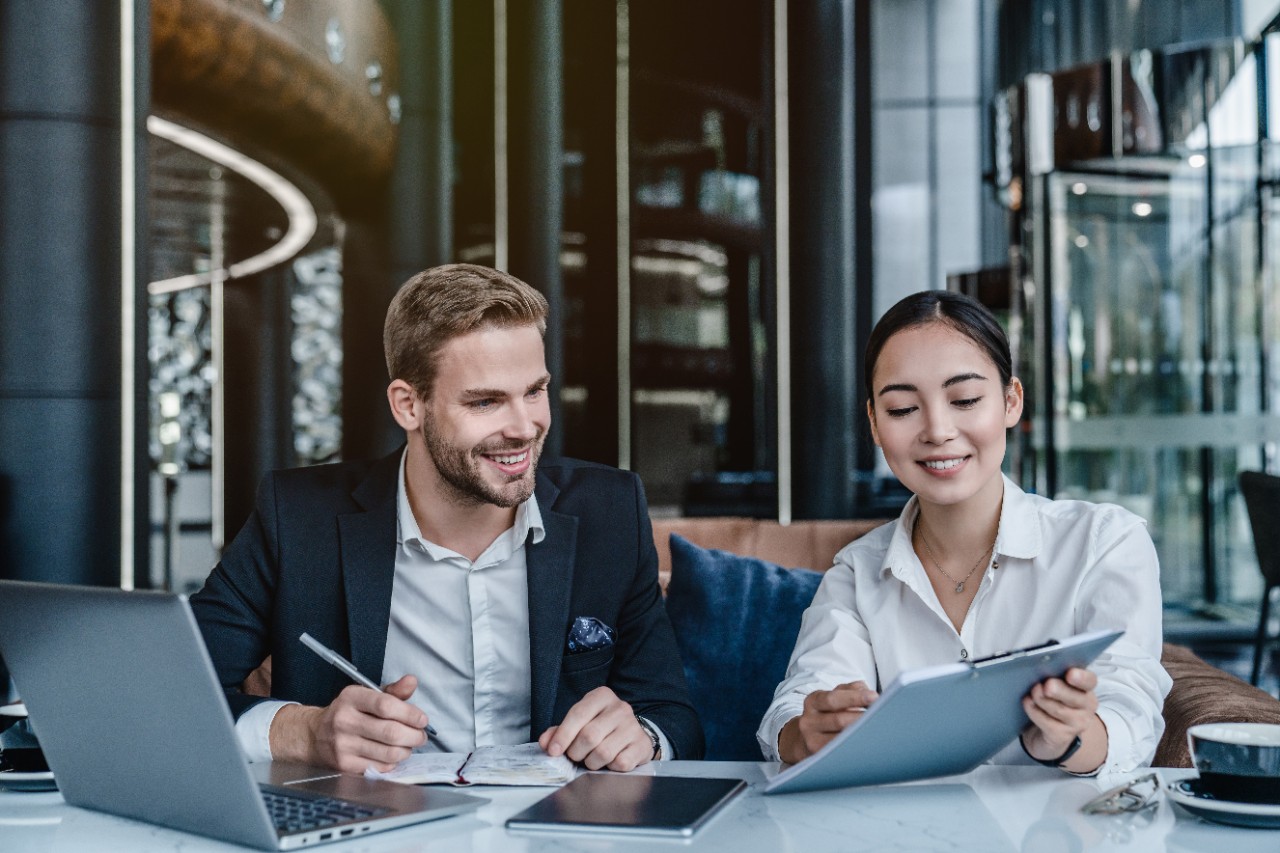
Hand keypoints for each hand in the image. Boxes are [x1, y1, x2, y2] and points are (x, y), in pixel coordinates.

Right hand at [269, 675, 427, 773]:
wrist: (315, 735)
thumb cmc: (349, 712)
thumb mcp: (367, 695)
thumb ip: (392, 691)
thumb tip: (412, 681)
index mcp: (351, 697)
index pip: (386, 705)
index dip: (410, 714)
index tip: (422, 720)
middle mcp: (344, 720)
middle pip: (391, 732)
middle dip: (414, 736)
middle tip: (421, 736)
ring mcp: (343, 745)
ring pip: (389, 752)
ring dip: (407, 750)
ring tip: (408, 745)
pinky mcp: (345, 765)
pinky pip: (380, 766)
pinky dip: (393, 762)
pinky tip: (392, 755)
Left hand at [538, 686, 651, 770]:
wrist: (633, 733)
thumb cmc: (601, 727)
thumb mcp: (581, 722)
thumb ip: (560, 731)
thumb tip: (545, 742)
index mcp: (602, 696)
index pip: (578, 714)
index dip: (563, 735)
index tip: (553, 751)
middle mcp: (620, 708)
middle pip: (589, 736)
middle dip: (576, 752)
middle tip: (575, 756)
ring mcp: (633, 726)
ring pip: (603, 752)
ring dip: (591, 762)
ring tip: (592, 759)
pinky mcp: (642, 745)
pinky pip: (619, 763)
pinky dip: (610, 768)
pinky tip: (610, 761)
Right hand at [778, 681, 877, 763]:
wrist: (804, 739)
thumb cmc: (827, 714)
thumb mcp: (834, 696)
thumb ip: (851, 690)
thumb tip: (870, 694)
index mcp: (813, 702)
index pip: (833, 699)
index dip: (855, 698)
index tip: (874, 697)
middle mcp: (809, 721)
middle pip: (839, 720)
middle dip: (862, 718)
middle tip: (882, 717)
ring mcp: (812, 741)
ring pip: (840, 739)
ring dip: (861, 734)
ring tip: (878, 730)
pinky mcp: (818, 757)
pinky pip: (840, 753)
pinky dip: (855, 748)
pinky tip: (868, 745)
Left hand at [1020, 667, 1104, 771]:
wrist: (1045, 732)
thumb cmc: (1050, 699)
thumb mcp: (1054, 685)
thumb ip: (1052, 675)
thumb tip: (1039, 666)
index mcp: (1085, 688)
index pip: (1090, 681)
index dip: (1082, 677)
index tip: (1070, 674)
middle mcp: (1086, 706)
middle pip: (1074, 697)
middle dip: (1060, 690)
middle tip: (1047, 685)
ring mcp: (1076, 723)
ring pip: (1059, 710)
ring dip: (1042, 699)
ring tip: (1033, 692)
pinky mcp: (1063, 736)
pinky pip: (1048, 723)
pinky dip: (1035, 711)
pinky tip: (1027, 702)